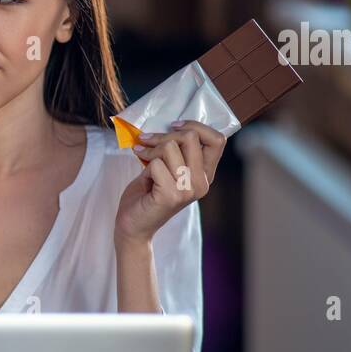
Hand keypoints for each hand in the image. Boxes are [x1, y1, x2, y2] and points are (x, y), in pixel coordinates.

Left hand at [114, 120, 225, 244]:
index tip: (173, 127)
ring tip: (142, 157)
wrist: (133, 226)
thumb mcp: (167, 168)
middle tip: (146, 141)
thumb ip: (176, 151)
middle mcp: (201, 183)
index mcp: (205, 175)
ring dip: (151, 150)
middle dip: (163, 135)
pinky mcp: (171, 195)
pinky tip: (143, 177)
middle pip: (190, 137)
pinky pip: (156, 163)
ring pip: (170, 147)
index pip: (217, 140)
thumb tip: (170, 125)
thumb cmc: (147, 195)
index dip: (195, 126)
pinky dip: (145, 167)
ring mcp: (188, 190)